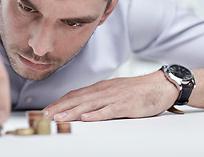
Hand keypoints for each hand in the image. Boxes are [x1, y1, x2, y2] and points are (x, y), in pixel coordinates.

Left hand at [43, 71, 178, 121]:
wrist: (158, 85)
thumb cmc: (135, 91)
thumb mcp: (112, 91)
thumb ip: (97, 98)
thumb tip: (80, 106)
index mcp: (99, 88)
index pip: (74, 95)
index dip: (59, 102)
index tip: (47, 110)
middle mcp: (103, 91)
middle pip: (77, 99)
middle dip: (59, 108)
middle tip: (45, 115)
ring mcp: (114, 97)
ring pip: (89, 105)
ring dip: (72, 112)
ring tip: (59, 118)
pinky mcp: (126, 105)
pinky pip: (109, 110)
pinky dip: (97, 114)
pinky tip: (86, 118)